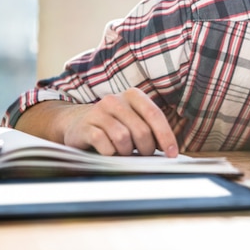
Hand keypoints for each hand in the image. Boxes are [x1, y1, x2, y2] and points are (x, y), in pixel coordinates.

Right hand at [60, 88, 178, 156]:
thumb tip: (170, 151)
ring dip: (127, 152)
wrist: (76, 123)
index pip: (154, 115)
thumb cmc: (114, 125)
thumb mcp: (134, 121)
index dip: (166, 136)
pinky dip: (111, 154)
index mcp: (133, 95)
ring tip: (124, 152)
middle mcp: (115, 100)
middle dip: (146, 148)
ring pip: (123, 138)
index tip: (172, 154)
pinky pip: (105, 146)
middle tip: (143, 154)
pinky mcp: (85, 127)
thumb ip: (151, 129)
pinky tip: (109, 152)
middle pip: (141, 130)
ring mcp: (98, 112)